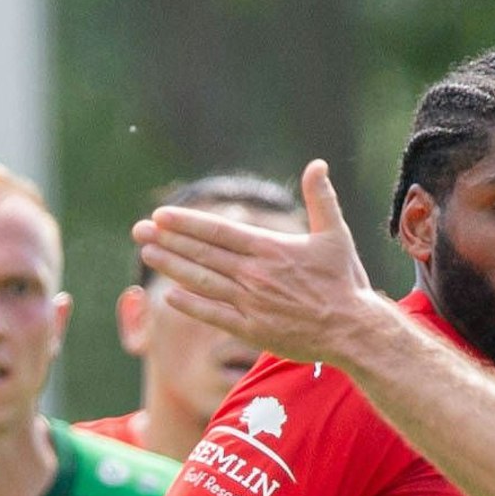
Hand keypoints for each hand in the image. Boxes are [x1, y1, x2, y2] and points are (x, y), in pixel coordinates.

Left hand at [131, 159, 381, 367]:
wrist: (354, 331)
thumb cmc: (346, 283)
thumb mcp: (335, 236)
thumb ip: (322, 199)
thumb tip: (317, 164)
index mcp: (270, 250)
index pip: (218, 232)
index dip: (187, 223)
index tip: (161, 215)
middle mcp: (255, 275)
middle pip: (202, 254)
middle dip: (168, 240)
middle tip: (139, 230)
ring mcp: (252, 303)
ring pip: (202, 282)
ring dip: (172, 267)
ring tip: (148, 254)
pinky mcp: (254, 330)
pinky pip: (214, 316)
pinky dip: (191, 305)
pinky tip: (170, 294)